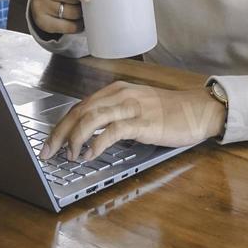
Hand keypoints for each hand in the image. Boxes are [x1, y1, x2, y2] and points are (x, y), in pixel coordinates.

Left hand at [39, 81, 228, 161]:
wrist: (198, 109)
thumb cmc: (170, 112)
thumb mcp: (137, 107)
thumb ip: (115, 115)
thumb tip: (90, 135)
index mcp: (116, 91)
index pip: (80, 107)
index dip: (61, 125)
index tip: (50, 142)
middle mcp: (120, 95)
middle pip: (79, 112)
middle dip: (59, 133)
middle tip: (48, 152)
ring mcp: (131, 107)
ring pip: (91, 119)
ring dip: (74, 139)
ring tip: (69, 156)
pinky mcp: (142, 122)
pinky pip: (112, 131)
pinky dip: (96, 143)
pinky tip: (89, 154)